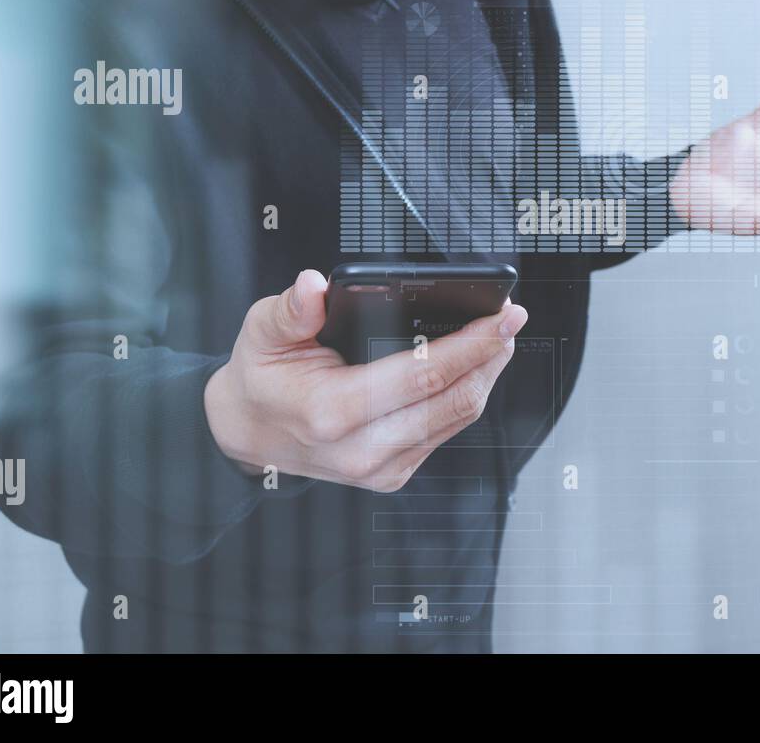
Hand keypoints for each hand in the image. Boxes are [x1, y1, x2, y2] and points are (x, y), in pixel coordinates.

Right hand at [204, 269, 527, 490]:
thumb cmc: (261, 379)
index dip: (471, 344)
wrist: (249, 435)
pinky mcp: (395, 473)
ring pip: (458, 418)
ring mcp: (383, 468)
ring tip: (499, 337)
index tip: (502, 316)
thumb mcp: (261, 333)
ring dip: (485, 375)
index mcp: (332, 413)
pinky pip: (446, 431)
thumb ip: (291, 311)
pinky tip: (474, 366)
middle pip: (454, 400)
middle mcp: (364, 449)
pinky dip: (466, 395)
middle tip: (510, 319)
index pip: (423, 376)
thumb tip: (313, 286)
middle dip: (490, 355)